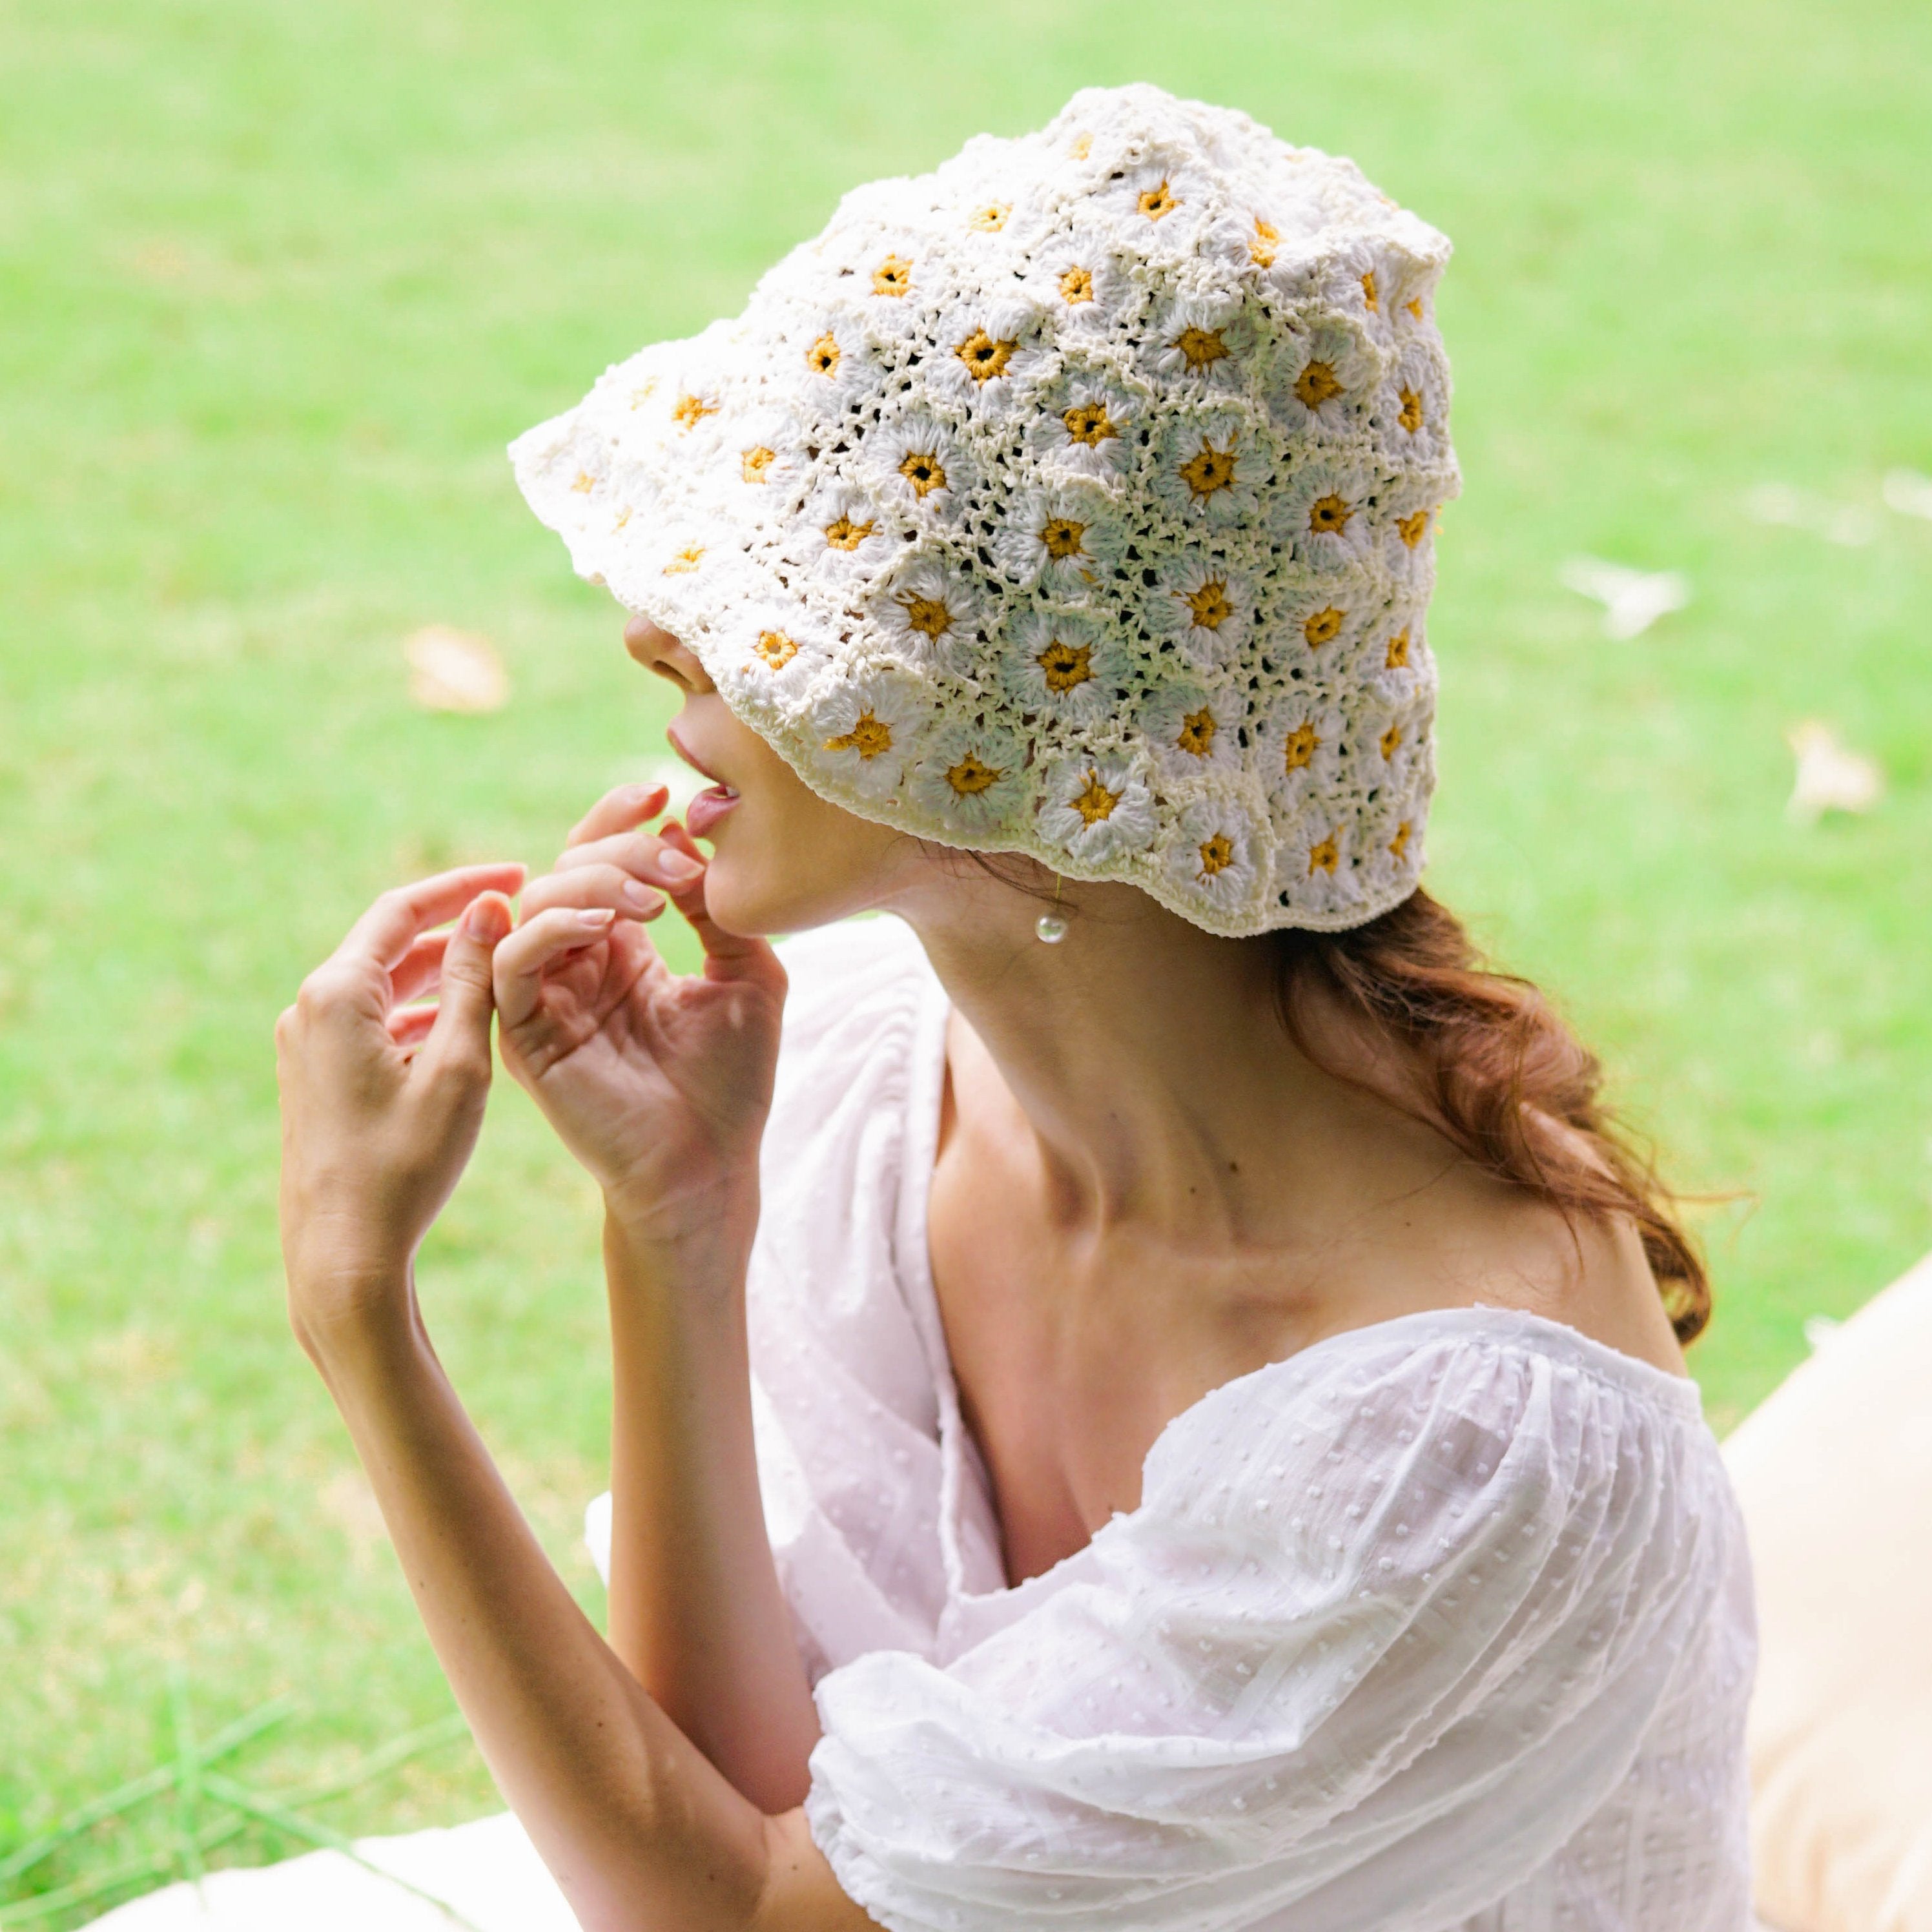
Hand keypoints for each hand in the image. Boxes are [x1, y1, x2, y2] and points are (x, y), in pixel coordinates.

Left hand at [275, 862, 525, 1347]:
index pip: (403, 909)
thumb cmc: (405, 1166)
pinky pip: (372, 1023)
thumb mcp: (459, 1068)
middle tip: (522, 918)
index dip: (465, 886)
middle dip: (457, 930)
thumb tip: (486, 910)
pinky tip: (462, 1030)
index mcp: (337, 994)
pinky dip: (420, 1015)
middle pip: (391, 944)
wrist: (342, 1257)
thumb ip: (474, 982)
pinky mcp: (313, 1079)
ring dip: (442, 975)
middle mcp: (308, 1009)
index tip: (518, 874)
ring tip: (506, 973)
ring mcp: (305, 1046)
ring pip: (384, 986)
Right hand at [493, 784, 786, 1257]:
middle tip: (678, 865)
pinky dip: (551, 928)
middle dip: (622, 850)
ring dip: (591, 882)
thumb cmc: (732, 1085)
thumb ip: (720, 909)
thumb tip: (688, 832)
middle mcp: (577, 966)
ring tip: (654, 900)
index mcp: (622, 948)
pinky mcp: (528, 1036)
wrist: (712, 1169)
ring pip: (533, 901)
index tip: (663, 790)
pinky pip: (511, 962)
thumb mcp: (750, 975)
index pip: (600, 860)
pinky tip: (604, 927)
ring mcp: (548, 999)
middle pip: (567, 868)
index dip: (620, 817)